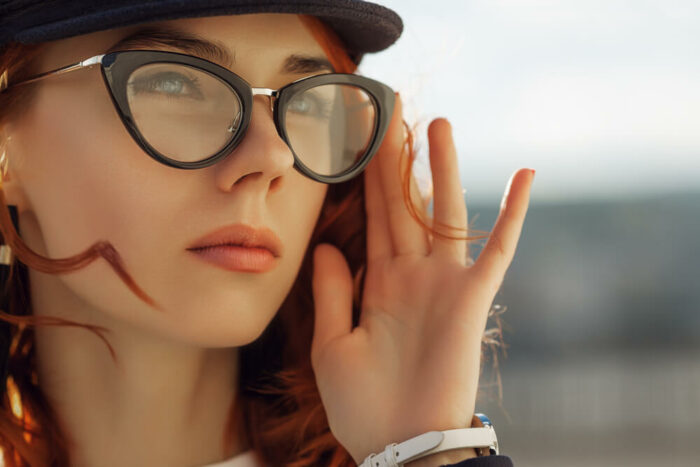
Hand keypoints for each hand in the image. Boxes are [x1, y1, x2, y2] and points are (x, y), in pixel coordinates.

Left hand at [310, 93, 533, 463]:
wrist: (400, 444)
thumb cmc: (363, 404)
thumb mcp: (331, 343)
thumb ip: (331, 291)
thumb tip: (325, 243)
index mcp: (379, 282)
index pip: (373, 216)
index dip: (366, 176)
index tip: (360, 137)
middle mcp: (412, 274)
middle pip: (404, 202)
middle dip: (397, 157)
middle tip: (392, 109)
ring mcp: (443, 283)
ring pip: (444, 213)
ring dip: (442, 168)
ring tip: (437, 123)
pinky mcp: (472, 299)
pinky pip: (497, 250)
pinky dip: (511, 215)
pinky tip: (525, 175)